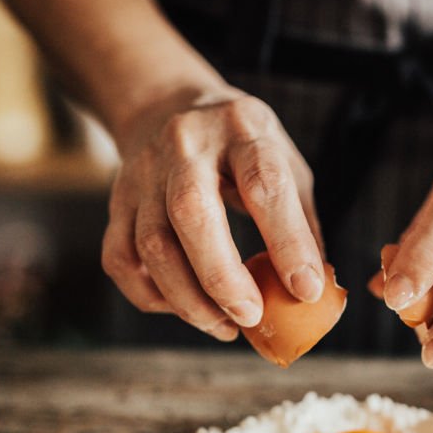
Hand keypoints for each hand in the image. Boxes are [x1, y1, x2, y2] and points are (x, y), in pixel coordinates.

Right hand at [101, 91, 324, 339]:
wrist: (169, 106)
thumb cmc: (243, 147)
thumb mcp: (285, 163)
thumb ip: (301, 223)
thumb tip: (314, 291)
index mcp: (243, 128)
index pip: (264, 184)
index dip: (287, 241)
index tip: (306, 291)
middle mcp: (186, 145)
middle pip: (192, 213)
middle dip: (223, 277)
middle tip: (251, 317)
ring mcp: (144, 172)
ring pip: (152, 245)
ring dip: (189, 299)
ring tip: (225, 326)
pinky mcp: (118, 201)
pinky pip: (121, 259)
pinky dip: (152, 295)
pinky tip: (184, 307)